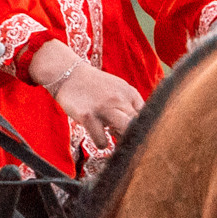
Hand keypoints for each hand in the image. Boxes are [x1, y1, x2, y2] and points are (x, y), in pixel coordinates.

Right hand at [29, 42, 144, 149]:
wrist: (68, 74)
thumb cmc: (94, 87)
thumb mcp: (117, 88)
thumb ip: (129, 105)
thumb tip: (137, 130)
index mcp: (129, 92)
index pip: (147, 114)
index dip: (144, 127)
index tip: (137, 134)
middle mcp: (119, 99)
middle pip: (138, 124)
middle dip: (133, 135)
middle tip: (123, 137)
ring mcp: (104, 108)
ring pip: (125, 131)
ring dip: (121, 140)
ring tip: (112, 136)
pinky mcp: (89, 117)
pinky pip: (102, 141)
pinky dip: (101, 143)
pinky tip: (96, 135)